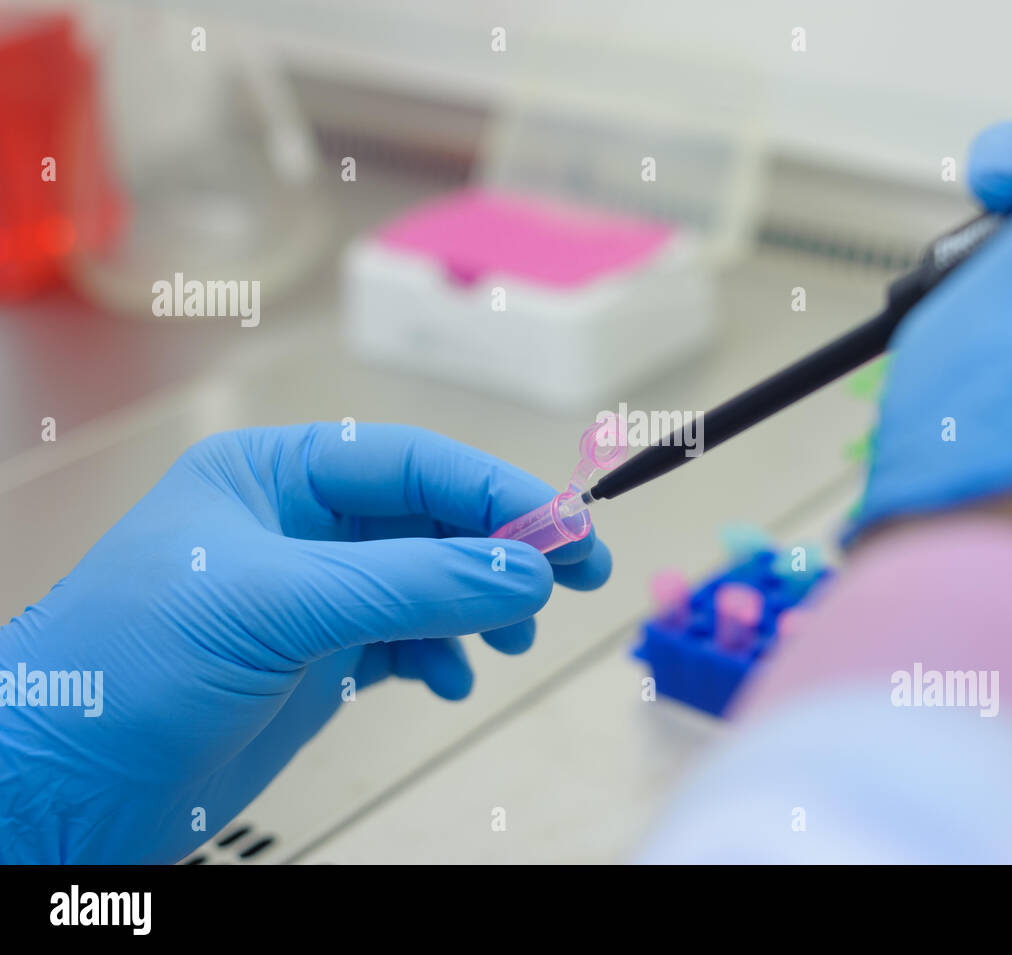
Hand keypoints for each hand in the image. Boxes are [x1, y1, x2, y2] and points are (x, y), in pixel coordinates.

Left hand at [0, 423, 610, 862]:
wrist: (65, 783)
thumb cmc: (129, 665)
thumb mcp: (276, 605)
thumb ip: (409, 582)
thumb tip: (524, 570)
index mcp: (276, 475)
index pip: (412, 464)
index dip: (496, 491)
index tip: (568, 527)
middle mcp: (301, 526)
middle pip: (432, 519)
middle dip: (502, 550)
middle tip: (576, 576)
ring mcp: (314, 594)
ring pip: (429, 580)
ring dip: (480, 605)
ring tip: (512, 639)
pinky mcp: (320, 657)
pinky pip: (408, 637)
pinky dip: (440, 654)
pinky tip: (445, 679)